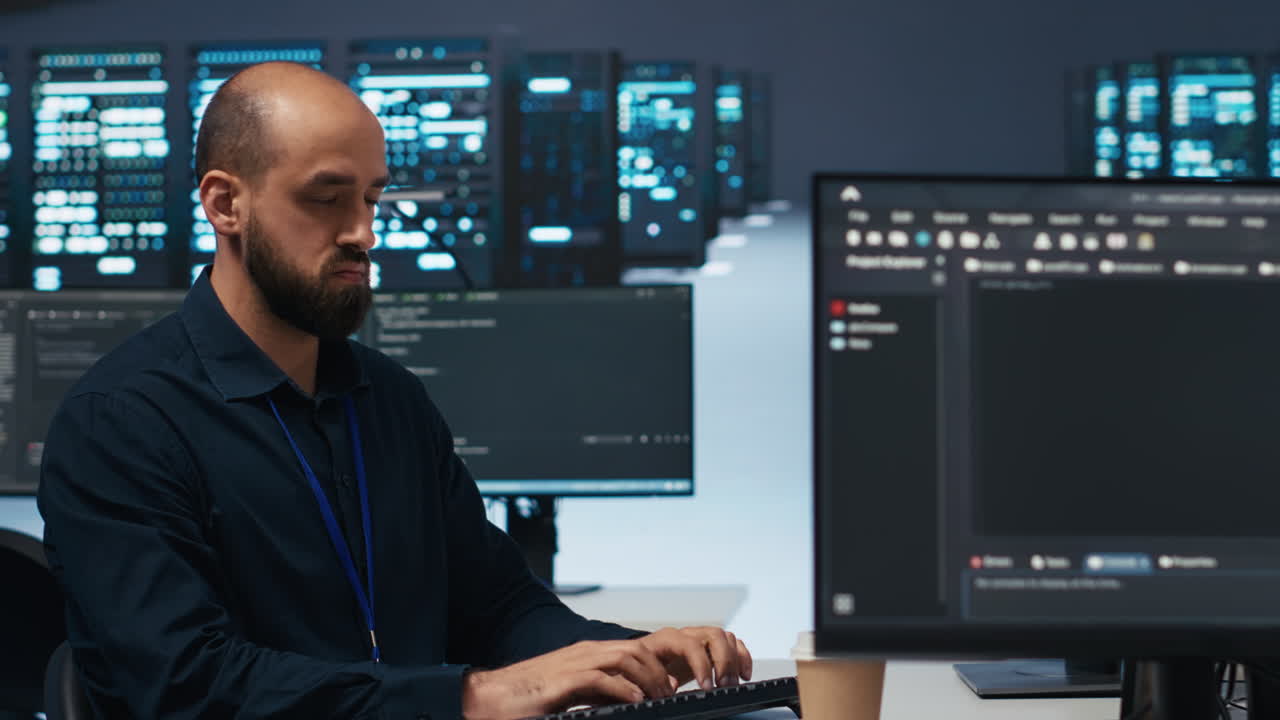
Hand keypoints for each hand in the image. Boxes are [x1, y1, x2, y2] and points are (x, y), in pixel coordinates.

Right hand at [461, 638, 674, 719]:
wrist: (491, 697)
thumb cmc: (529, 696)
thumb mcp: (572, 692)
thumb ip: (598, 692)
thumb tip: (626, 700)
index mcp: (587, 653)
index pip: (632, 649)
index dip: (657, 665)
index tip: (672, 685)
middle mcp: (584, 653)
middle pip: (635, 649)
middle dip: (659, 670)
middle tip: (672, 693)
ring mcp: (574, 663)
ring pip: (625, 658)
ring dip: (648, 677)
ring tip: (660, 697)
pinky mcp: (563, 681)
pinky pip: (601, 679)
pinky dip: (624, 689)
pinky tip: (636, 701)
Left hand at [637, 626, 752, 690]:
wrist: (638, 662)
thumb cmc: (638, 669)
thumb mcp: (639, 675)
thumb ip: (654, 679)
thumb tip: (671, 687)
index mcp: (667, 639)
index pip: (690, 644)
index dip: (702, 664)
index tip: (707, 686)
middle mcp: (686, 635)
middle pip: (714, 635)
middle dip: (723, 662)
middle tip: (724, 686)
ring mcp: (700, 638)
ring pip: (725, 637)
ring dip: (734, 661)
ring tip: (732, 685)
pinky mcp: (710, 647)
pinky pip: (733, 644)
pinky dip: (742, 657)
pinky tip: (744, 675)